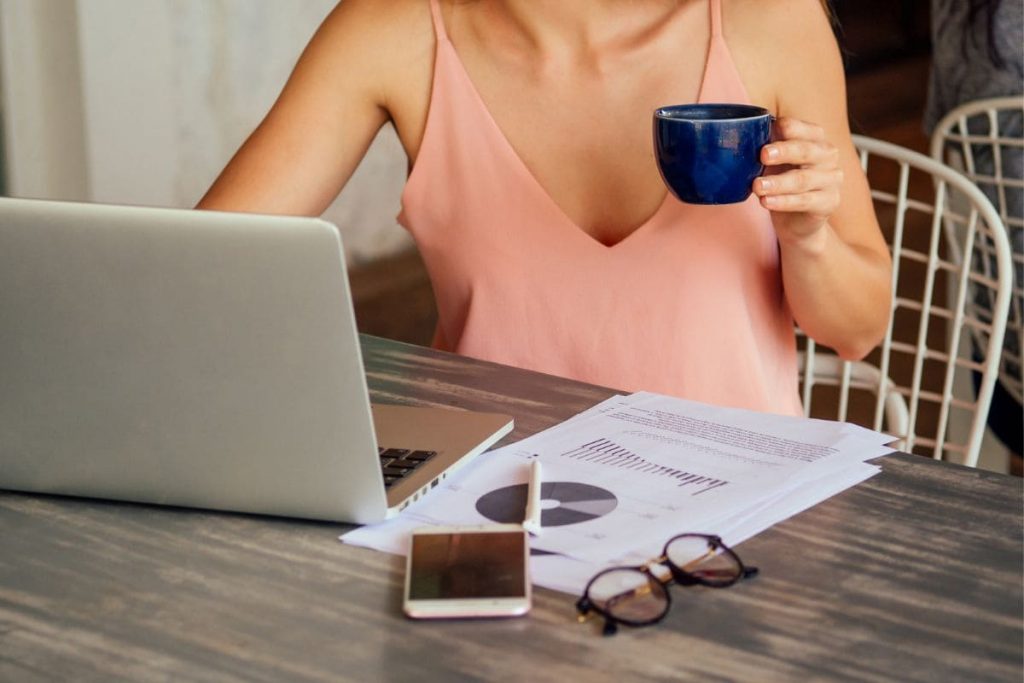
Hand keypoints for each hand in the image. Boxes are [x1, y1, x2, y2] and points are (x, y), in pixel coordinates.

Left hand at [753, 117, 842, 247]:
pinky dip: (783, 202)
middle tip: (763, 155)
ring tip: (757, 186)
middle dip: (784, 151)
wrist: (796, 220)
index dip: (790, 128)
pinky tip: (766, 201)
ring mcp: (831, 179)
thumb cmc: (783, 182)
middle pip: (806, 151)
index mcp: (814, 139)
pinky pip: (805, 201)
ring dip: (778, 182)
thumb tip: (739, 137)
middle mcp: (827, 155)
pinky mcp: (829, 201)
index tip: (771, 129)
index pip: (805, 129)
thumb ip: (764, 150)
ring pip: (803, 179)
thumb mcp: (772, 163)